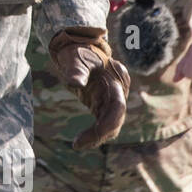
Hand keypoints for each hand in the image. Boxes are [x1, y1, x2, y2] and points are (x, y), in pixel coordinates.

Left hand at [49, 26, 130, 149]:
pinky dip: (96, 132)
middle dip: (100, 134)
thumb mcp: (74, 58)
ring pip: (112, 122)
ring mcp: (113, 96)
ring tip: (78, 144)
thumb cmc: (75, 52)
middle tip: (78, 144)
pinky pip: (104, 121)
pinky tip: (81, 140)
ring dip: (98, 135)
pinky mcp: (104, 102)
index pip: (116, 107)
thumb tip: (74, 82)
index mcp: (114, 80)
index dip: (106, 125)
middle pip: (116, 118)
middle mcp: (118, 90)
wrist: (78, 47)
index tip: (87, 137)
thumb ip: (76, 70)